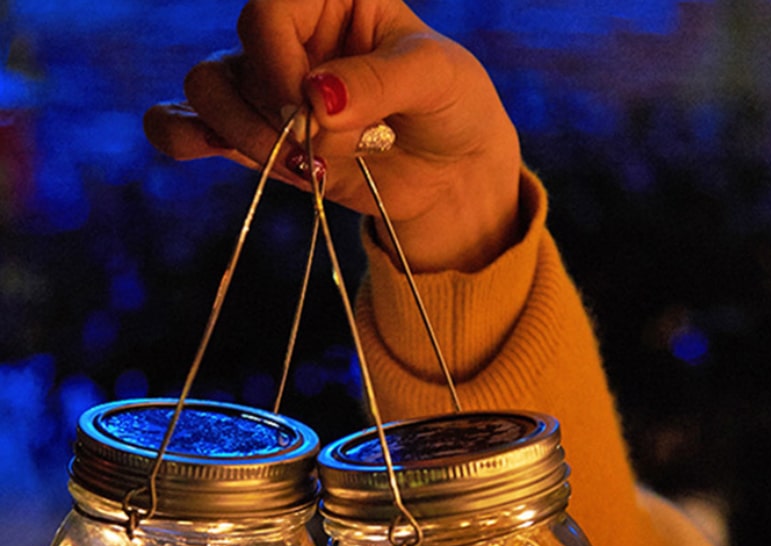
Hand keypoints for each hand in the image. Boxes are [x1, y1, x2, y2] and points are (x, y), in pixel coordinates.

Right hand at [144, 0, 521, 271]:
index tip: (316, 110)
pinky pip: (189, 127)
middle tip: (321, 151)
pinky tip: (208, 149)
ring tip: (304, 169)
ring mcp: (268, 89)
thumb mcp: (437, 78)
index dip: (279, 64)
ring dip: (245, 138)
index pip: (268, 10)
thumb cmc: (451, 106)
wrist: (454, 173)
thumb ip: (380, 80)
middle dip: (271, 117)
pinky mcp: (259, 140)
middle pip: (230, 60)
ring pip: (206, 95)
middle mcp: (289, 38)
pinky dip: (186, 138)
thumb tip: (314, 100)